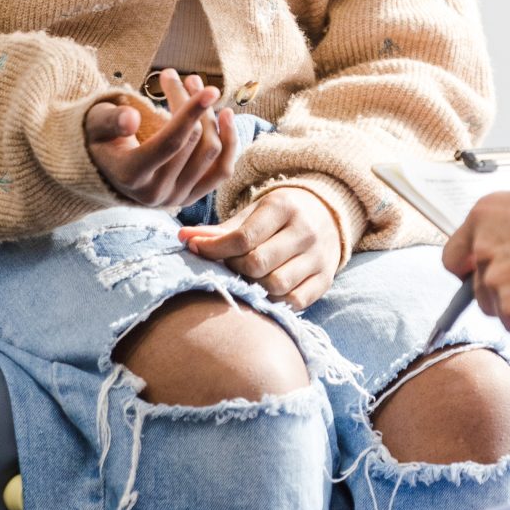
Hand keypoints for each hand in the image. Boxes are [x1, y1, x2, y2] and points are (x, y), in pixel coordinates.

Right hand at [83, 71, 233, 209]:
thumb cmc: (102, 137)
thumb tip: (131, 119)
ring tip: (201, 89)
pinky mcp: (192, 197)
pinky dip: (230, 143)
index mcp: (131, 175)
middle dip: (194, 104)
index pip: (169, 143)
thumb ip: (111, 120)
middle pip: (193, 140)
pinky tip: (226, 116)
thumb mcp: (96, 124)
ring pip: (211, 152)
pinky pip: (222, 171)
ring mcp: (176, 198)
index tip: (210, 89)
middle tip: (189, 79)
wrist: (108, 168)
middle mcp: (155, 193)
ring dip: (212, 116)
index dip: (190, 114)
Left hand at [182, 186, 344, 309]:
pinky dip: (275, 302)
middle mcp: (304, 230)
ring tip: (247, 278)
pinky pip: (294, 301)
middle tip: (229, 265)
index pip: (243, 238)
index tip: (196, 250)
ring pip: (276, 285)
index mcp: (283, 207)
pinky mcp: (325, 280)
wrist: (327, 215)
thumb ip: (219, 230)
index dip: (214, 250)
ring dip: (254, 287)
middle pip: (258, 264)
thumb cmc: (279, 217)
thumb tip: (183, 238)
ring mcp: (318, 256)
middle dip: (235, 269)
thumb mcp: (252, 214)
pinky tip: (265, 291)